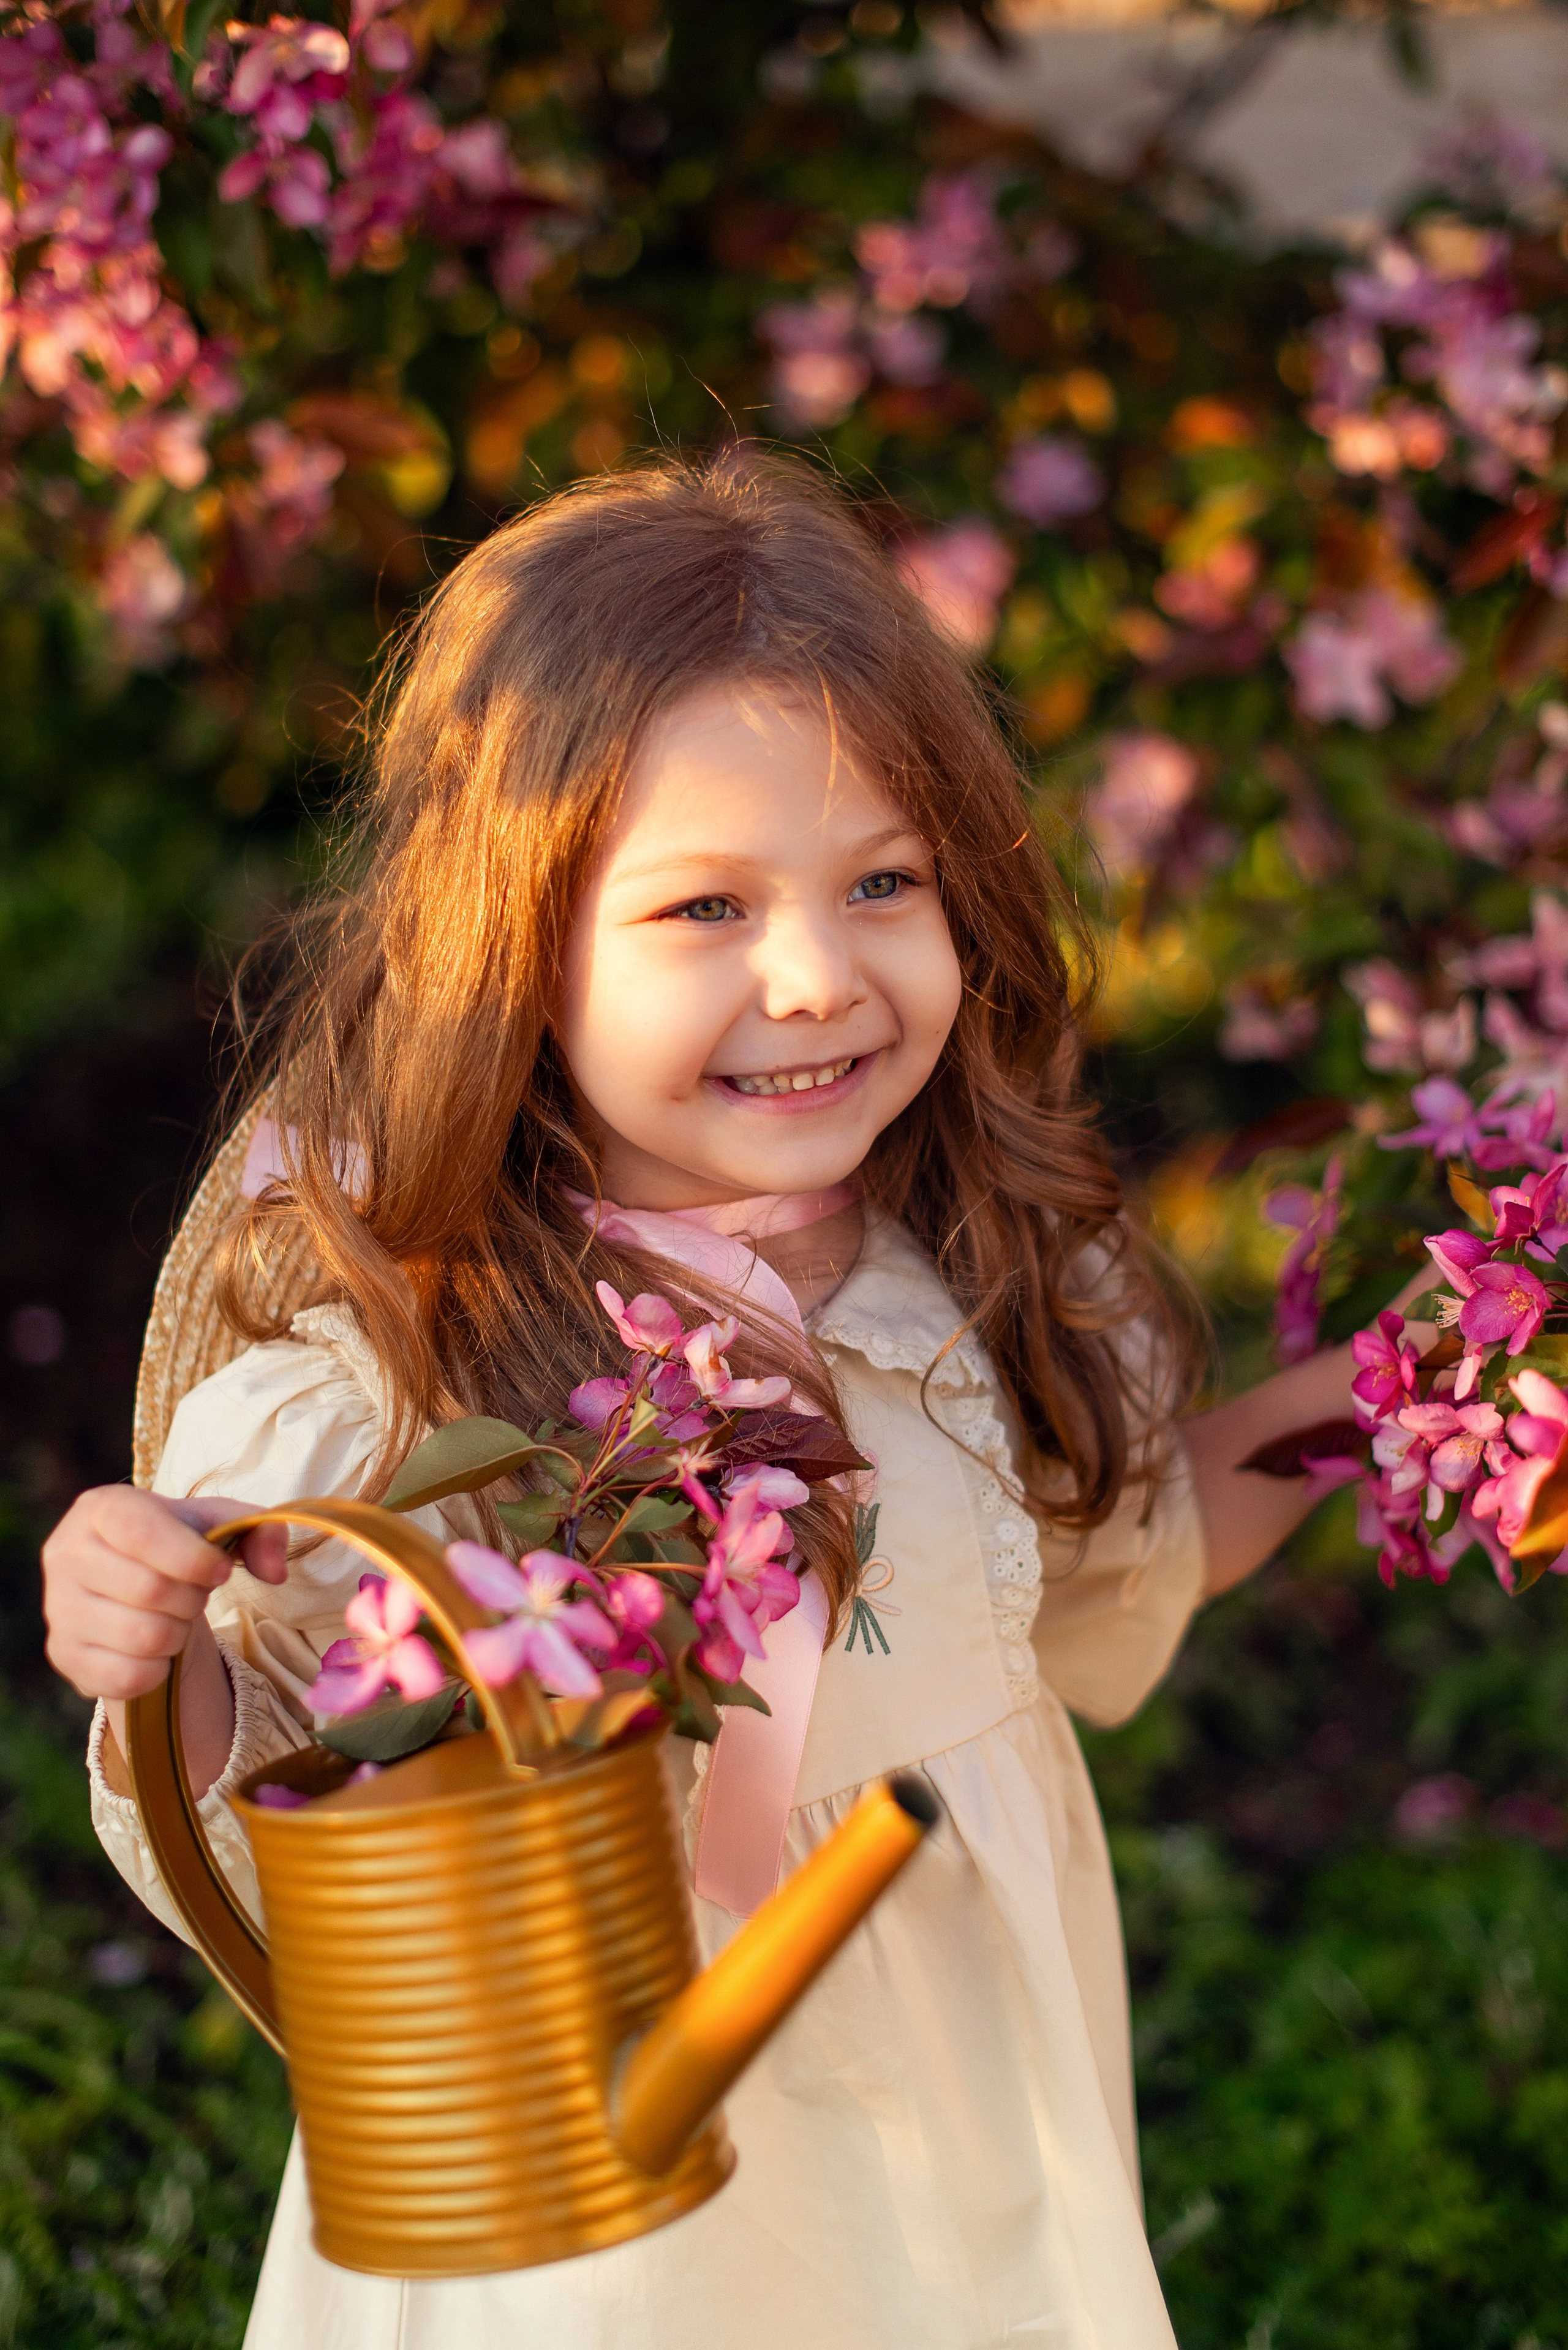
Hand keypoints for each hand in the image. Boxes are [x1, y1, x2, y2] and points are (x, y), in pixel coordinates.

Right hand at [42, 1489, 287, 1797]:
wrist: (131, 1583)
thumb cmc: (175, 1545)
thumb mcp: (216, 1523)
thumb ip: (259, 1530)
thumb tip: (276, 1571)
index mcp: (100, 1508)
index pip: (143, 1533)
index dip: (194, 1558)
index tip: (218, 1569)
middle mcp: (66, 1553)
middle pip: (150, 1590)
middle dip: (192, 1597)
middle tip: (194, 1593)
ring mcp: (58, 1608)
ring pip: (143, 1637)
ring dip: (178, 1632)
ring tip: (173, 1615)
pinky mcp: (64, 1655)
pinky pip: (129, 1676)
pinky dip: (159, 1668)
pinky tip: (156, 1647)